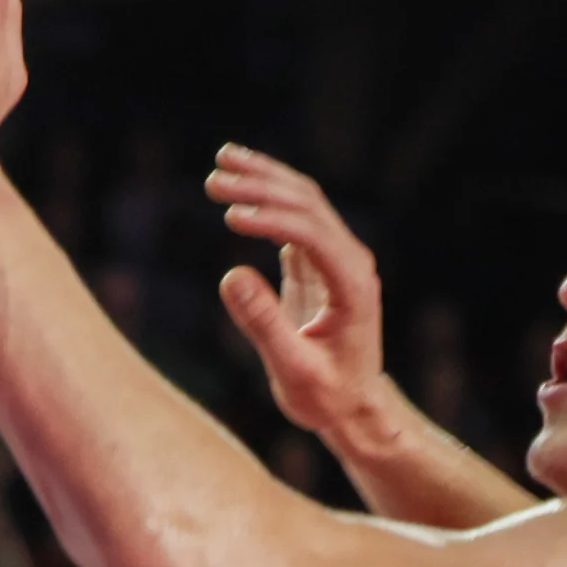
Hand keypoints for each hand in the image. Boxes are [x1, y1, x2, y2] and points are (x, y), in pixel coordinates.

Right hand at [208, 144, 392, 444]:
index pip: (311, 235)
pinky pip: (294, 216)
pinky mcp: (319, 261)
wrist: (353, 405)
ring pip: (303, 202)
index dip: (271, 220)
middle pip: (308, 206)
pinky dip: (267, 194)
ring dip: (263, 179)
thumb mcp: (292, 369)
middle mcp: (351, 262)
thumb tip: (230, 275)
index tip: (228, 217)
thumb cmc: (326, 395)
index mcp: (352, 285)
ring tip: (221, 160)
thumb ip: (263, 323)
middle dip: (261, 188)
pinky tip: (240, 181)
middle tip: (212, 180)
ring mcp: (337, 258)